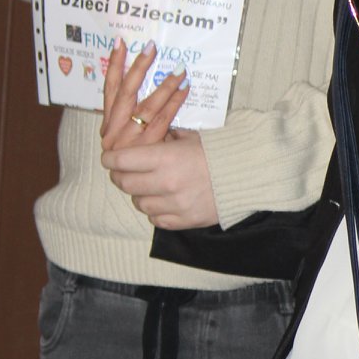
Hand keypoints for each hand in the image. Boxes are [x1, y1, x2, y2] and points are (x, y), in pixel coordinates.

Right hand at [100, 39, 187, 149]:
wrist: (149, 186)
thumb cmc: (146, 154)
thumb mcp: (137, 128)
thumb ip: (137, 106)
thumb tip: (146, 71)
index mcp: (109, 123)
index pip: (109, 89)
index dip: (113, 65)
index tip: (120, 43)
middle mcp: (113, 131)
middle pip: (125, 94)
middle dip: (138, 69)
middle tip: (152, 48)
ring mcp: (128, 142)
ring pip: (145, 107)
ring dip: (163, 85)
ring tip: (178, 70)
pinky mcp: (145, 150)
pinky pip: (161, 121)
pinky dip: (174, 104)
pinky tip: (185, 90)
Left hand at [100, 42, 215, 228]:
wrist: (248, 174)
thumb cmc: (219, 151)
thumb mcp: (190, 137)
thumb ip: (165, 139)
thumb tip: (145, 138)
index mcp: (165, 157)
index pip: (121, 161)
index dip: (110, 159)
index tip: (109, 159)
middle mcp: (166, 182)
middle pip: (125, 183)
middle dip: (120, 177)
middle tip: (123, 173)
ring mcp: (175, 204)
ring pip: (139, 204)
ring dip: (139, 195)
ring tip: (147, 188)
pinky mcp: (185, 220)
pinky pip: (156, 220)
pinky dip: (155, 212)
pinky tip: (162, 202)